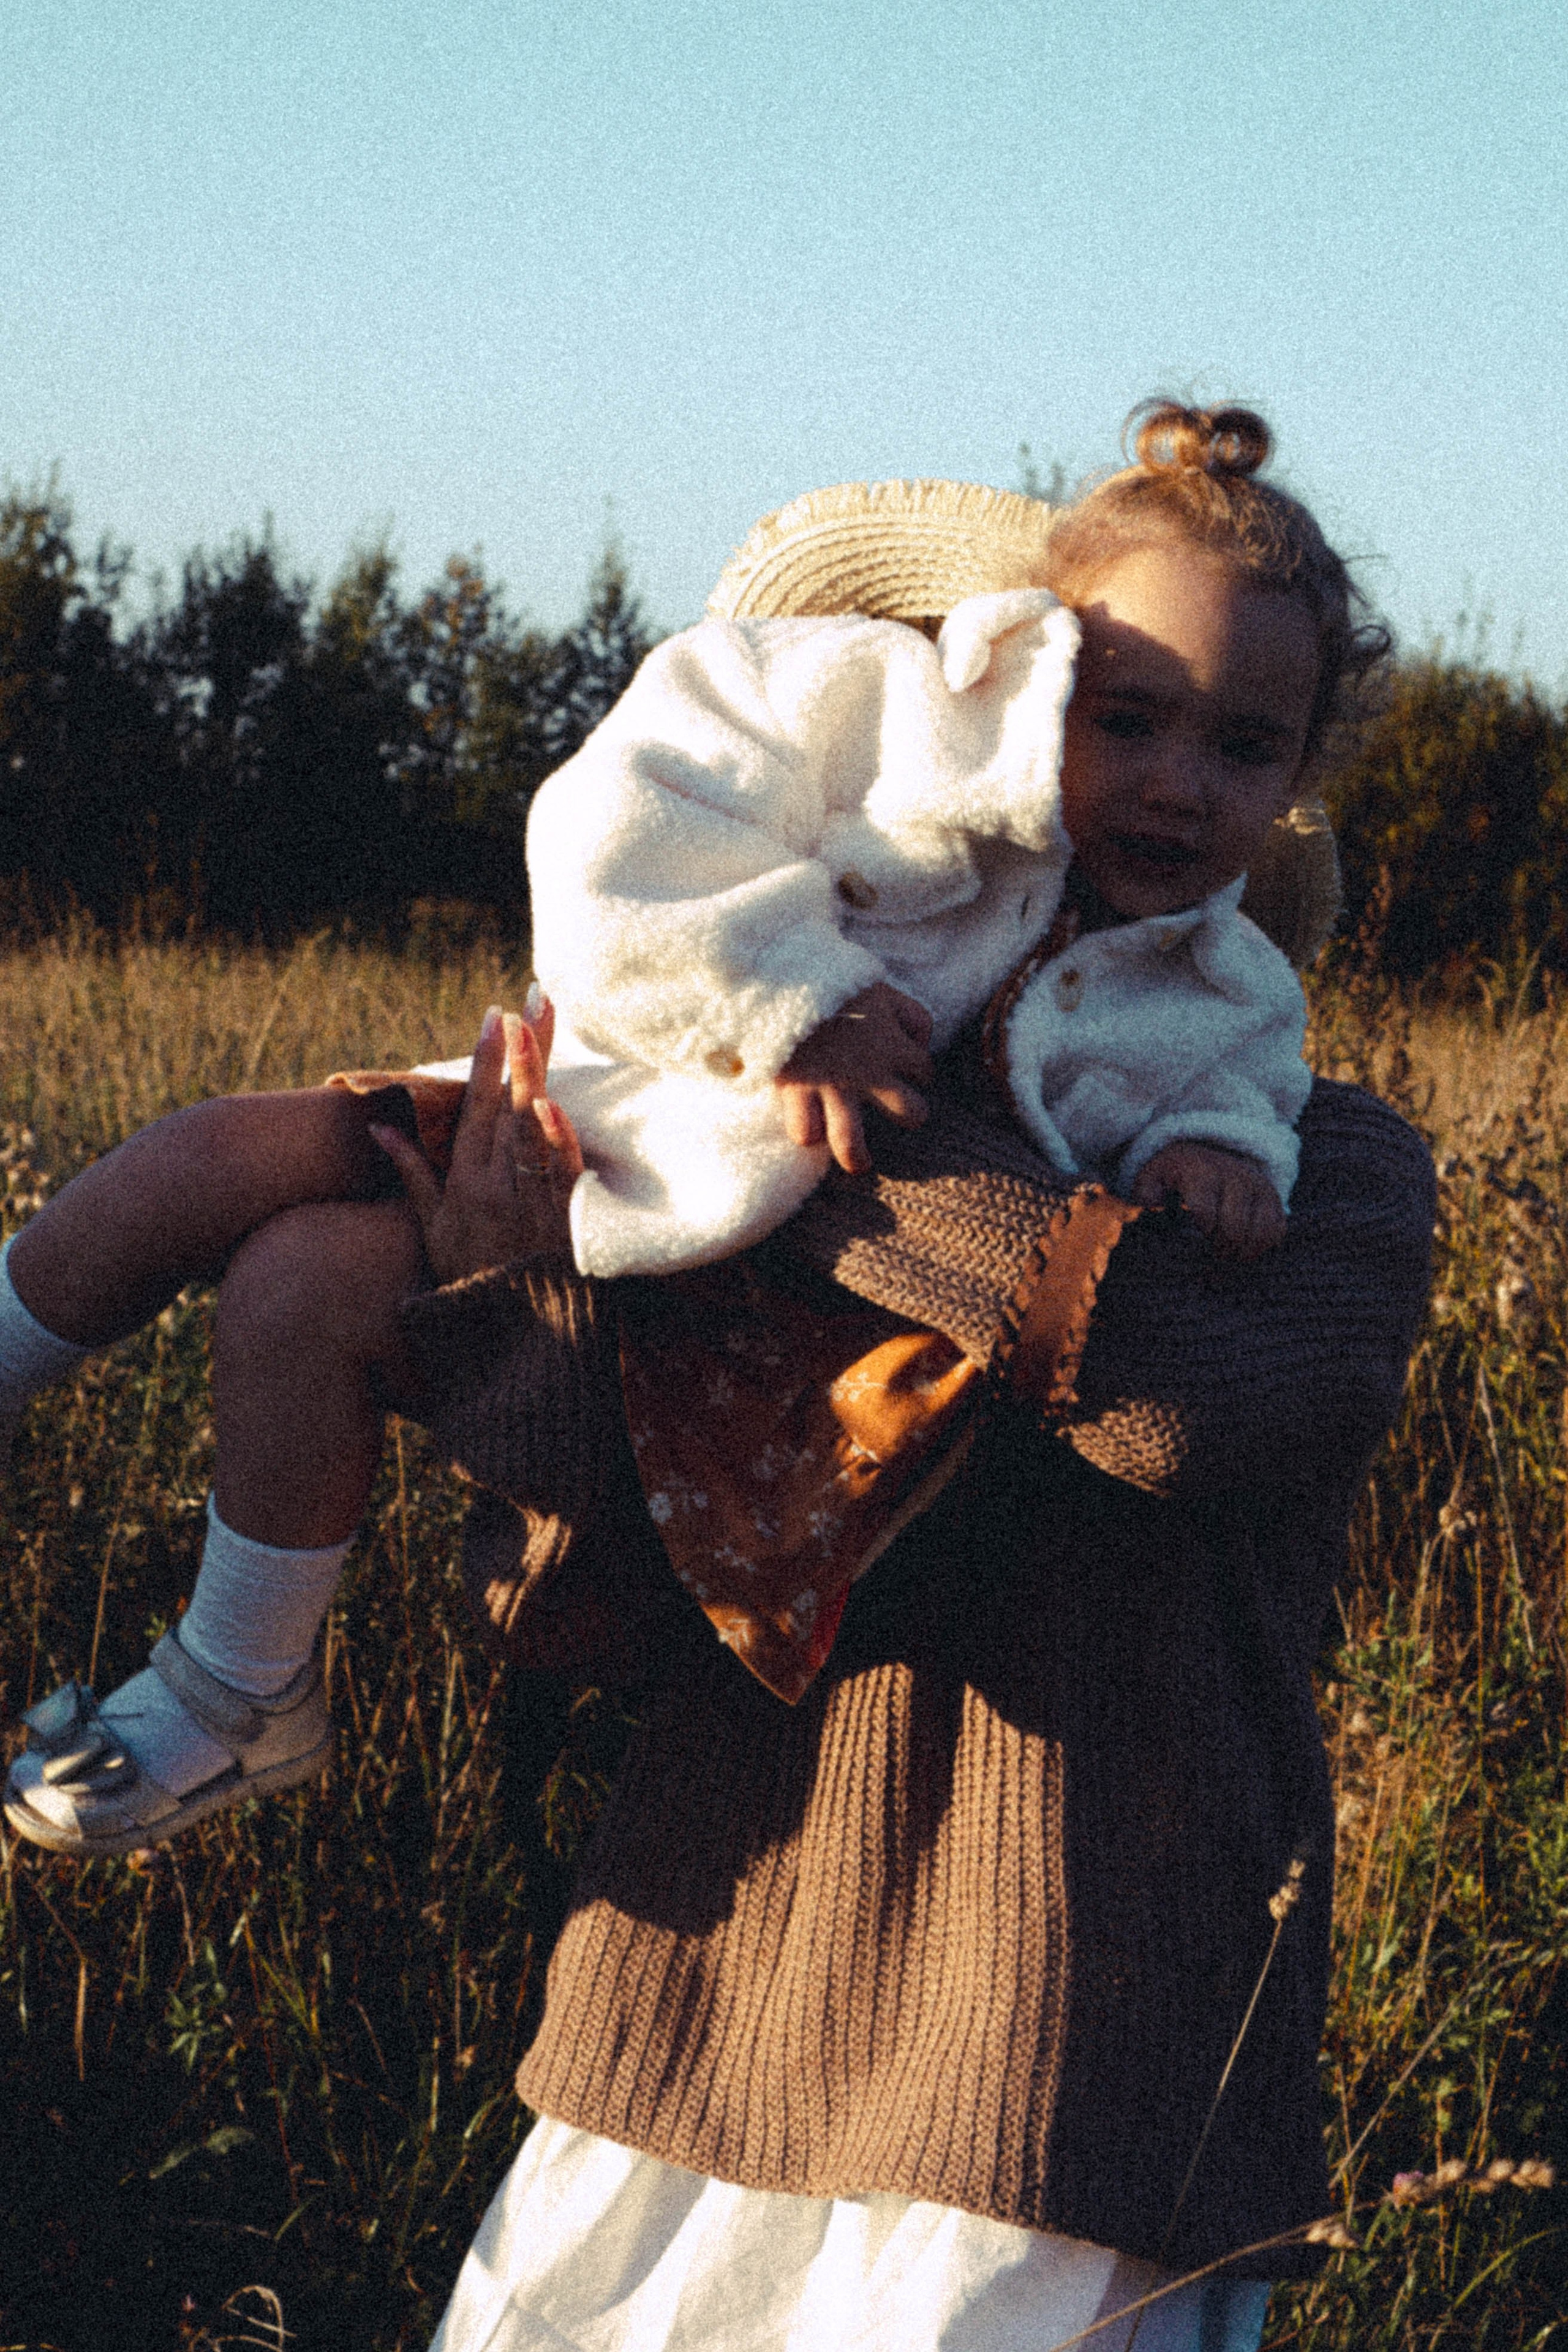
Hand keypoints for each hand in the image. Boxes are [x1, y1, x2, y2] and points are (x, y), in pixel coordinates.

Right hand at [370, 1000, 584, 1283]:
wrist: (516, 1336)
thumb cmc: (471, 1277)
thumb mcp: (432, 1227)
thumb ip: (412, 1173)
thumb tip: (380, 1130)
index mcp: (466, 1180)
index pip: (477, 1107)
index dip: (486, 1060)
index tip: (494, 1015)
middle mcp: (495, 1185)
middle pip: (509, 1105)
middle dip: (520, 1050)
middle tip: (531, 1000)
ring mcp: (529, 1201)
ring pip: (533, 1131)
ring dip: (538, 1078)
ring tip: (543, 1027)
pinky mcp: (563, 1218)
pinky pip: (559, 1171)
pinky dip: (556, 1139)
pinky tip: (553, 1107)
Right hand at [775, 984, 933, 1174]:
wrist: (785, 978)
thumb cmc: (837, 985)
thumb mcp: (884, 991)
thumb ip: (912, 1015)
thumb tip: (923, 1043)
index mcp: (893, 1044)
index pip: (925, 1071)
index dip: (921, 1072)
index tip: (910, 1068)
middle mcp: (869, 1073)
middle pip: (911, 1114)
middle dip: (911, 1115)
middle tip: (900, 1112)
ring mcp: (831, 1086)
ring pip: (851, 1143)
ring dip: (857, 1156)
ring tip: (859, 1162)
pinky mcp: (796, 1090)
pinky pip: (805, 1132)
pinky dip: (808, 1133)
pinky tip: (813, 1130)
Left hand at [1130, 1141, 1286, 1260]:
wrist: (1201, 1153)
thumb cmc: (1172, 1176)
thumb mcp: (1151, 1178)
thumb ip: (1146, 1193)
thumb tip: (1151, 1206)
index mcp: (1201, 1171)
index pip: (1205, 1212)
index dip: (1198, 1236)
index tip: (1190, 1247)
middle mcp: (1234, 1175)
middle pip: (1235, 1228)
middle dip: (1219, 1252)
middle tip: (1208, 1266)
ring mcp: (1257, 1185)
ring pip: (1262, 1231)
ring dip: (1242, 1254)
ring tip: (1225, 1262)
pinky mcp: (1272, 1196)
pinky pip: (1277, 1230)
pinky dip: (1261, 1248)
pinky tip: (1242, 1253)